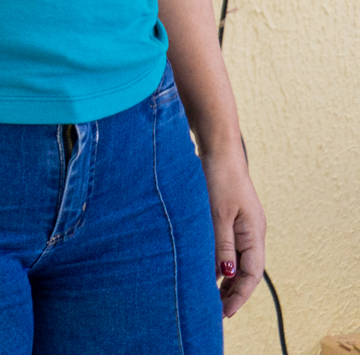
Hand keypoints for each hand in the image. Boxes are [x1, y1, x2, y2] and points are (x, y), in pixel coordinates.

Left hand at [203, 149, 265, 317]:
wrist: (217, 149)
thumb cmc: (218, 178)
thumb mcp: (218, 214)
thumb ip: (222, 244)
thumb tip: (226, 275)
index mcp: (254, 233)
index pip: (251, 274)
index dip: (239, 295)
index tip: (225, 312)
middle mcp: (252, 232)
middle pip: (246, 271)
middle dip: (232, 292)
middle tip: (215, 312)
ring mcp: (242, 225)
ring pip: (236, 260)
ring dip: (224, 279)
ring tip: (209, 298)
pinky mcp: (229, 217)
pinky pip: (227, 247)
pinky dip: (218, 261)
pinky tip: (205, 271)